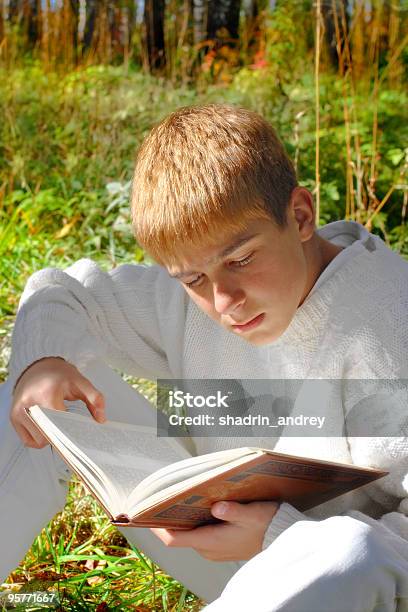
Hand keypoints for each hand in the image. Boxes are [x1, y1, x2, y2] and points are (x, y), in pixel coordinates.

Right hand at [11, 357, 104, 448]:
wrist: (38, 367)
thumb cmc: (60, 375)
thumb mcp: (81, 382)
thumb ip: (95, 398)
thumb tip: (101, 419)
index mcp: (46, 394)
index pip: (59, 424)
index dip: (71, 433)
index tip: (81, 433)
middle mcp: (29, 403)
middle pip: (48, 436)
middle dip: (62, 437)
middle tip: (72, 430)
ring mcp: (18, 411)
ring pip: (39, 440)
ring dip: (51, 438)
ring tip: (58, 424)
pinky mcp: (13, 417)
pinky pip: (28, 441)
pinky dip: (39, 440)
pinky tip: (48, 428)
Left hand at [151, 500, 278, 561]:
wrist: (283, 538)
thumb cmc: (267, 524)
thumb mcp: (252, 513)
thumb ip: (234, 511)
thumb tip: (217, 507)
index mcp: (211, 541)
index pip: (174, 540)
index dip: (157, 528)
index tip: (145, 513)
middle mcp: (208, 549)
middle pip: (178, 536)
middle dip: (168, 518)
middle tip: (161, 497)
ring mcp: (214, 549)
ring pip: (189, 534)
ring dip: (182, 519)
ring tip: (178, 497)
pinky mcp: (220, 545)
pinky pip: (199, 534)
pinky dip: (194, 522)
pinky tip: (199, 505)